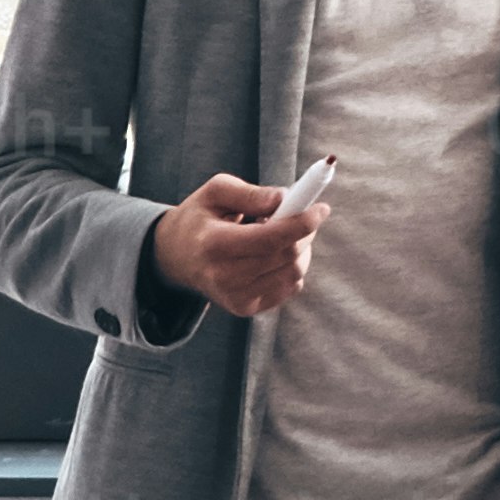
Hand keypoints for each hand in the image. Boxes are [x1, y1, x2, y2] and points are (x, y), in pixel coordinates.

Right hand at [155, 171, 323, 323]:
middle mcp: (223, 277)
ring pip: (294, 272)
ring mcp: (235, 298)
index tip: (322, 208)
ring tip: (278, 233)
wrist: (177, 256)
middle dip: (304, 231)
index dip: (303, 223)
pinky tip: (272, 254)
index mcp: (214, 244)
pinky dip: (292, 265)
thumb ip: (251, 193)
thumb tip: (284, 198)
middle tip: (300, 213)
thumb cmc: (202, 217)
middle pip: (287, 256)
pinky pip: (290, 286)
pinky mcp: (246, 308)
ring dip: (300, 248)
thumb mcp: (217, 191)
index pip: (270, 239)